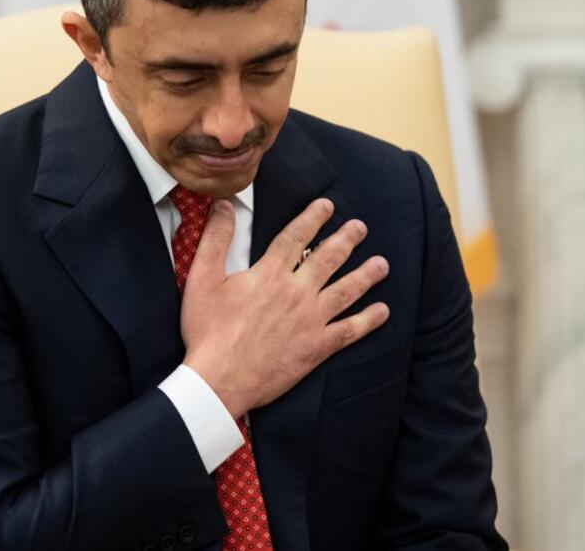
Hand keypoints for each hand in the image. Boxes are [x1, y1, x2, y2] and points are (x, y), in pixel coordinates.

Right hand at [180, 198, 389, 417]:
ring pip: (346, 291)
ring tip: (382, 264)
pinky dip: (368, 320)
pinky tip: (383, 311)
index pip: (296, 237)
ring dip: (366, 275)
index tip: (327, 205)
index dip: (313, 218)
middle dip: (347, 239)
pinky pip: (350, 330)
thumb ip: (215, 239)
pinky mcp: (317, 347)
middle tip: (361, 227)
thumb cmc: (207, 331)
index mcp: (269, 274)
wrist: (220, 380)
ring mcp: (310, 320)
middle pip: (328, 258)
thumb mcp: (201, 278)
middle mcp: (296, 292)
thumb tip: (222, 205)